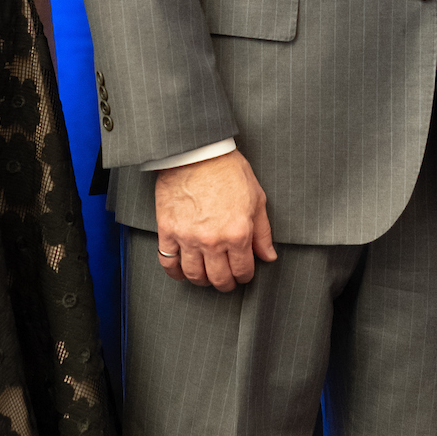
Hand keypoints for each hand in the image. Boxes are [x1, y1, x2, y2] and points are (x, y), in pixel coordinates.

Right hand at [154, 151, 275, 291]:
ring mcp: (188, 237)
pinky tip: (181, 271)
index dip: (245, 276)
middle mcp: (213, 240)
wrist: (197, 152)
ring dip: (202, 280)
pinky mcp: (168, 230)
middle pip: (219, 278)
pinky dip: (175, 272)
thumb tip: (268, 256)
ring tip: (206, 276)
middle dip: (225, 283)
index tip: (243, 274)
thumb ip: (263, 232)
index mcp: (238, 233)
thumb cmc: (227, 170)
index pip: (243, 270)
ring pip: (194, 275)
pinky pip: (168, 261)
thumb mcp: (256, 199)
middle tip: (226, 279)